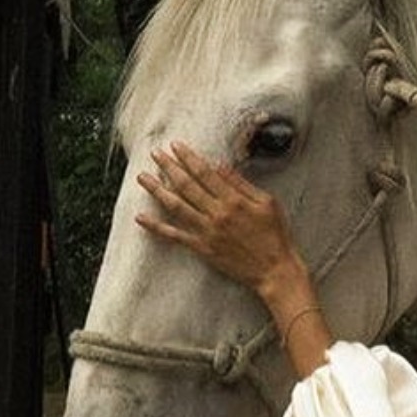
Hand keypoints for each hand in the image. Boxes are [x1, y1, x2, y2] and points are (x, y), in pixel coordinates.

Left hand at [136, 142, 305, 296]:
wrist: (274, 270)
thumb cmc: (275, 236)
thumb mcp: (267, 203)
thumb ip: (242, 184)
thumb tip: (220, 166)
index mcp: (234, 200)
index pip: (205, 173)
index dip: (188, 158)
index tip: (176, 146)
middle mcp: (217, 214)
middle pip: (186, 185)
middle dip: (168, 167)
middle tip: (155, 154)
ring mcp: (207, 232)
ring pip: (176, 206)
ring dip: (157, 190)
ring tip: (143, 178)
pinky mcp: (202, 248)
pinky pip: (175, 236)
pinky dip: (156, 227)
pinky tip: (141, 218)